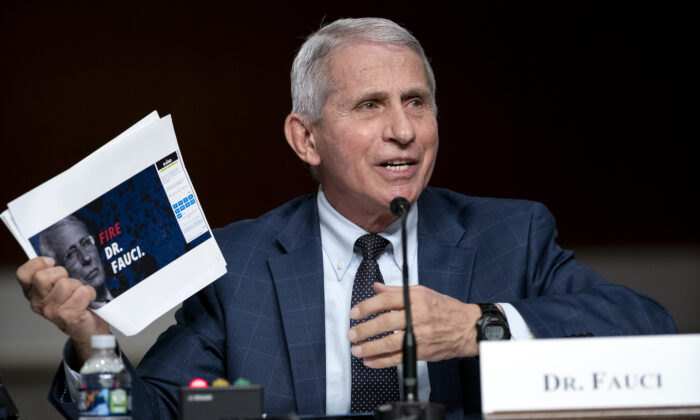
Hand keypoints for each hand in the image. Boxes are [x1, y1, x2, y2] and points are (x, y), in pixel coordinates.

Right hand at [16, 257, 109, 362]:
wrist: (90, 329)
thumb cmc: (76, 304)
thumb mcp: (60, 286)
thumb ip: (54, 272)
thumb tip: (61, 253)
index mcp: (33, 292)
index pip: (24, 273)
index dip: (38, 264)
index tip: (52, 263)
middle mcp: (38, 303)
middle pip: (43, 276)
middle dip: (63, 274)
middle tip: (71, 282)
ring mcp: (51, 311)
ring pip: (66, 284)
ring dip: (79, 285)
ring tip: (81, 294)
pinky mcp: (68, 316)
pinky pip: (81, 293)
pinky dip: (90, 293)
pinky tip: (89, 300)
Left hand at [346, 283, 481, 367]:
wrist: (467, 328)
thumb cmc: (445, 308)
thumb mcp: (422, 292)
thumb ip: (396, 291)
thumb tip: (377, 288)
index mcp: (415, 299)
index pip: (385, 300)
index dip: (366, 307)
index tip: (354, 313)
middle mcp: (416, 316)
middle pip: (384, 322)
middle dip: (364, 329)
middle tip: (351, 334)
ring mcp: (419, 335)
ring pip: (389, 343)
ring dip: (369, 348)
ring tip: (356, 349)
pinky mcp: (421, 351)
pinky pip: (398, 358)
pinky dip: (381, 361)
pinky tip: (370, 361)